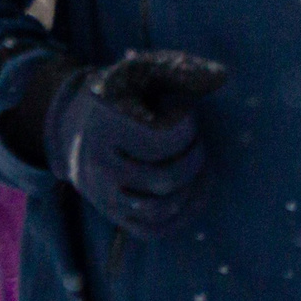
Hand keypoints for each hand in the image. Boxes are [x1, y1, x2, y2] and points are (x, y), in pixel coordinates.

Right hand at [46, 49, 227, 237]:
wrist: (77, 125)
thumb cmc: (121, 94)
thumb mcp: (144, 70)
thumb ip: (181, 70)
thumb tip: (223, 76)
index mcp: (104, 128)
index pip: (161, 142)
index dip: (186, 126)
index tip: (182, 112)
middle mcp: (98, 167)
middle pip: (165, 179)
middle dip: (194, 157)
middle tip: (194, 140)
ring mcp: (104, 197)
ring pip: (160, 211)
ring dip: (192, 187)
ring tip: (197, 163)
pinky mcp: (114, 216)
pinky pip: (153, 230)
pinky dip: (183, 213)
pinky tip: (196, 186)